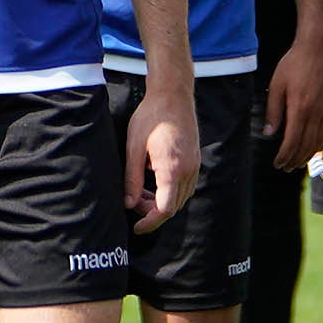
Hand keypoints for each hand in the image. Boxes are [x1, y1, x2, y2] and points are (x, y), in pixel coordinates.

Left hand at [126, 76, 196, 230]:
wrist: (173, 95)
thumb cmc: (150, 118)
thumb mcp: (134, 148)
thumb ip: (131, 178)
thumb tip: (127, 203)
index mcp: (172, 170)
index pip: (165, 209)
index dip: (150, 222)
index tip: (136, 228)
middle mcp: (188, 171)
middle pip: (173, 207)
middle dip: (151, 211)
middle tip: (131, 200)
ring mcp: (194, 166)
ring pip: (180, 198)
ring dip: (160, 202)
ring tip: (139, 191)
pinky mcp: (195, 160)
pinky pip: (184, 186)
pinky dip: (169, 191)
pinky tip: (153, 181)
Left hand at [261, 29, 322, 170]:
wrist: (320, 47)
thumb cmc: (295, 63)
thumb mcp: (277, 85)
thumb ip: (274, 111)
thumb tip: (270, 134)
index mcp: (300, 109)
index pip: (292, 141)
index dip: (284, 156)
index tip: (277, 164)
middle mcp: (316, 113)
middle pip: (306, 145)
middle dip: (295, 159)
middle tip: (286, 168)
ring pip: (319, 140)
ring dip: (308, 155)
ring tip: (298, 162)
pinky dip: (321, 143)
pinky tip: (315, 147)